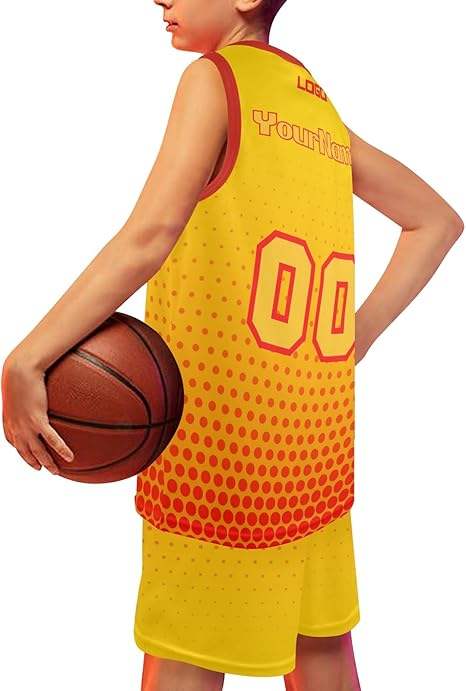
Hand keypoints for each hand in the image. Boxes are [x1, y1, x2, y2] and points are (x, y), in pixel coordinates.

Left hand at [1, 355, 73, 474]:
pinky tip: (69, 457)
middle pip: (24, 450)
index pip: (13, 440)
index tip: (27, 453)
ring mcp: (26, 425)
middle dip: (32, 462)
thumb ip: (27, 390)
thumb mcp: (20, 384)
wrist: (19, 370)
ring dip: (47, 463)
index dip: (20, 449)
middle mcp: (16, 426)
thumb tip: (37, 387)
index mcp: (10, 419)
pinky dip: (60, 450)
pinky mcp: (37, 420)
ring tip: (56, 471)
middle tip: (42, 469)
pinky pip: (51, 439)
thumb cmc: (20, 371)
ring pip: (37, 451)